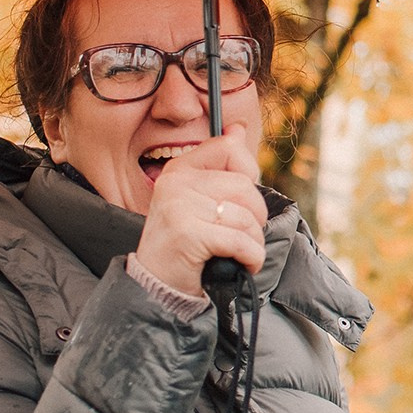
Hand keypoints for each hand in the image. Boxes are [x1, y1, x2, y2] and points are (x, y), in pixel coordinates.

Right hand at [135, 132, 267, 296]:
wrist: (156, 284)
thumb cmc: (185, 243)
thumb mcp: (198, 201)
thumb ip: (221, 168)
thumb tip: (238, 128)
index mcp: (179, 169)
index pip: (228, 147)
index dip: (248, 172)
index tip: (241, 199)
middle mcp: (176, 182)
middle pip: (244, 185)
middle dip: (255, 216)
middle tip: (244, 235)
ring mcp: (179, 206)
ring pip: (245, 216)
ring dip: (253, 241)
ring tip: (240, 253)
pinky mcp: (187, 234)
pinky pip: (240, 241)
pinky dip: (251, 257)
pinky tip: (244, 264)